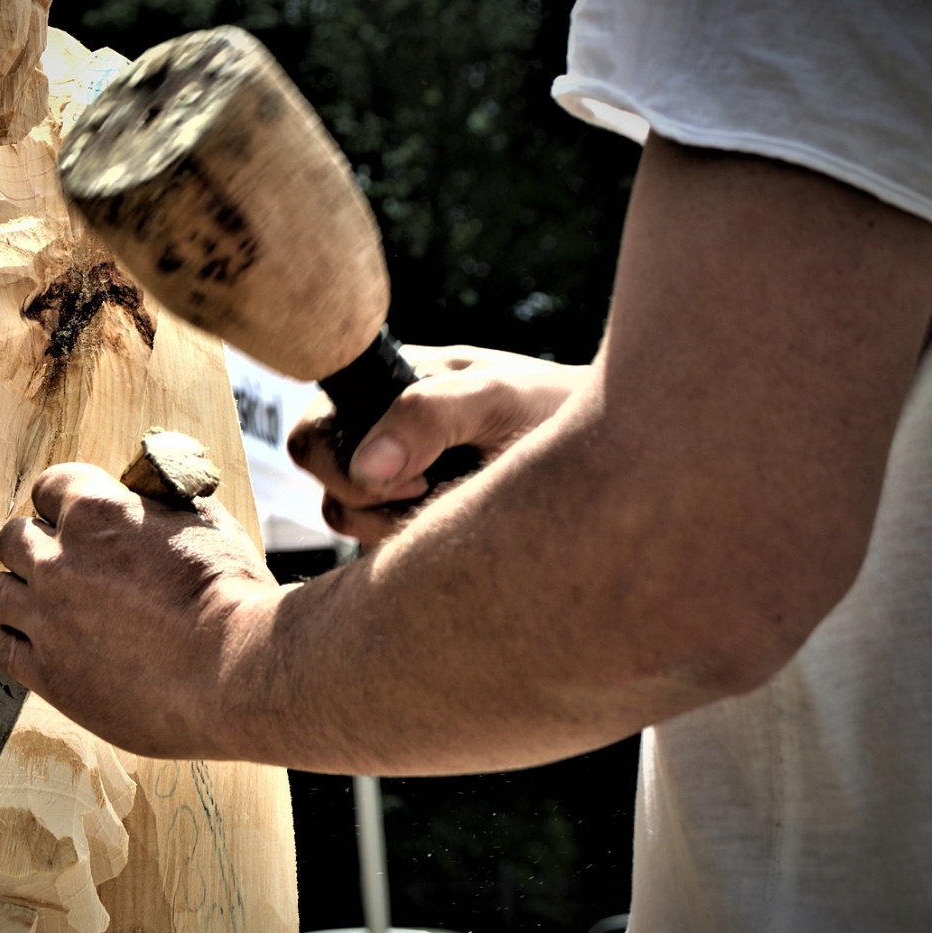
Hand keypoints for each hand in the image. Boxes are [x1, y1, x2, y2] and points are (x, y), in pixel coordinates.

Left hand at [0, 463, 279, 757]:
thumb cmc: (232, 595)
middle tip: (65, 563)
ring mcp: (47, 619)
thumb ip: (165, 504)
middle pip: (14, 538)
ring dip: (22, 590)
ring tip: (50, 603)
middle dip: (37, 543)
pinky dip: (9, 635)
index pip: (48, 486)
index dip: (64, 501)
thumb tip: (154, 495)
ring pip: (1, 591)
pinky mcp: (48, 674)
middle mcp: (58, 561)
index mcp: (96, 511)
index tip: (77, 518)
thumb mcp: (206, 523)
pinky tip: (30, 637)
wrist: (235, 673)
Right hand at [288, 345, 588, 544]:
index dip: (347, 465)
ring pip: (350, 519)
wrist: (617, 454)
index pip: (314, 432)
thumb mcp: (498, 399)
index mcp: (387, 387)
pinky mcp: (414, 516)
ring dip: (397, 524)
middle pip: (326, 482)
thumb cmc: (559, 411)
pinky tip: (461, 523)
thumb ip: (428, 417)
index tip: (417, 476)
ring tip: (460, 504)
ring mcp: (397, 475)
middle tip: (437, 494)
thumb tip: (366, 468)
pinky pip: (381, 545)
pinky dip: (414, 540)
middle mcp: (381, 429)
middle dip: (372, 502)